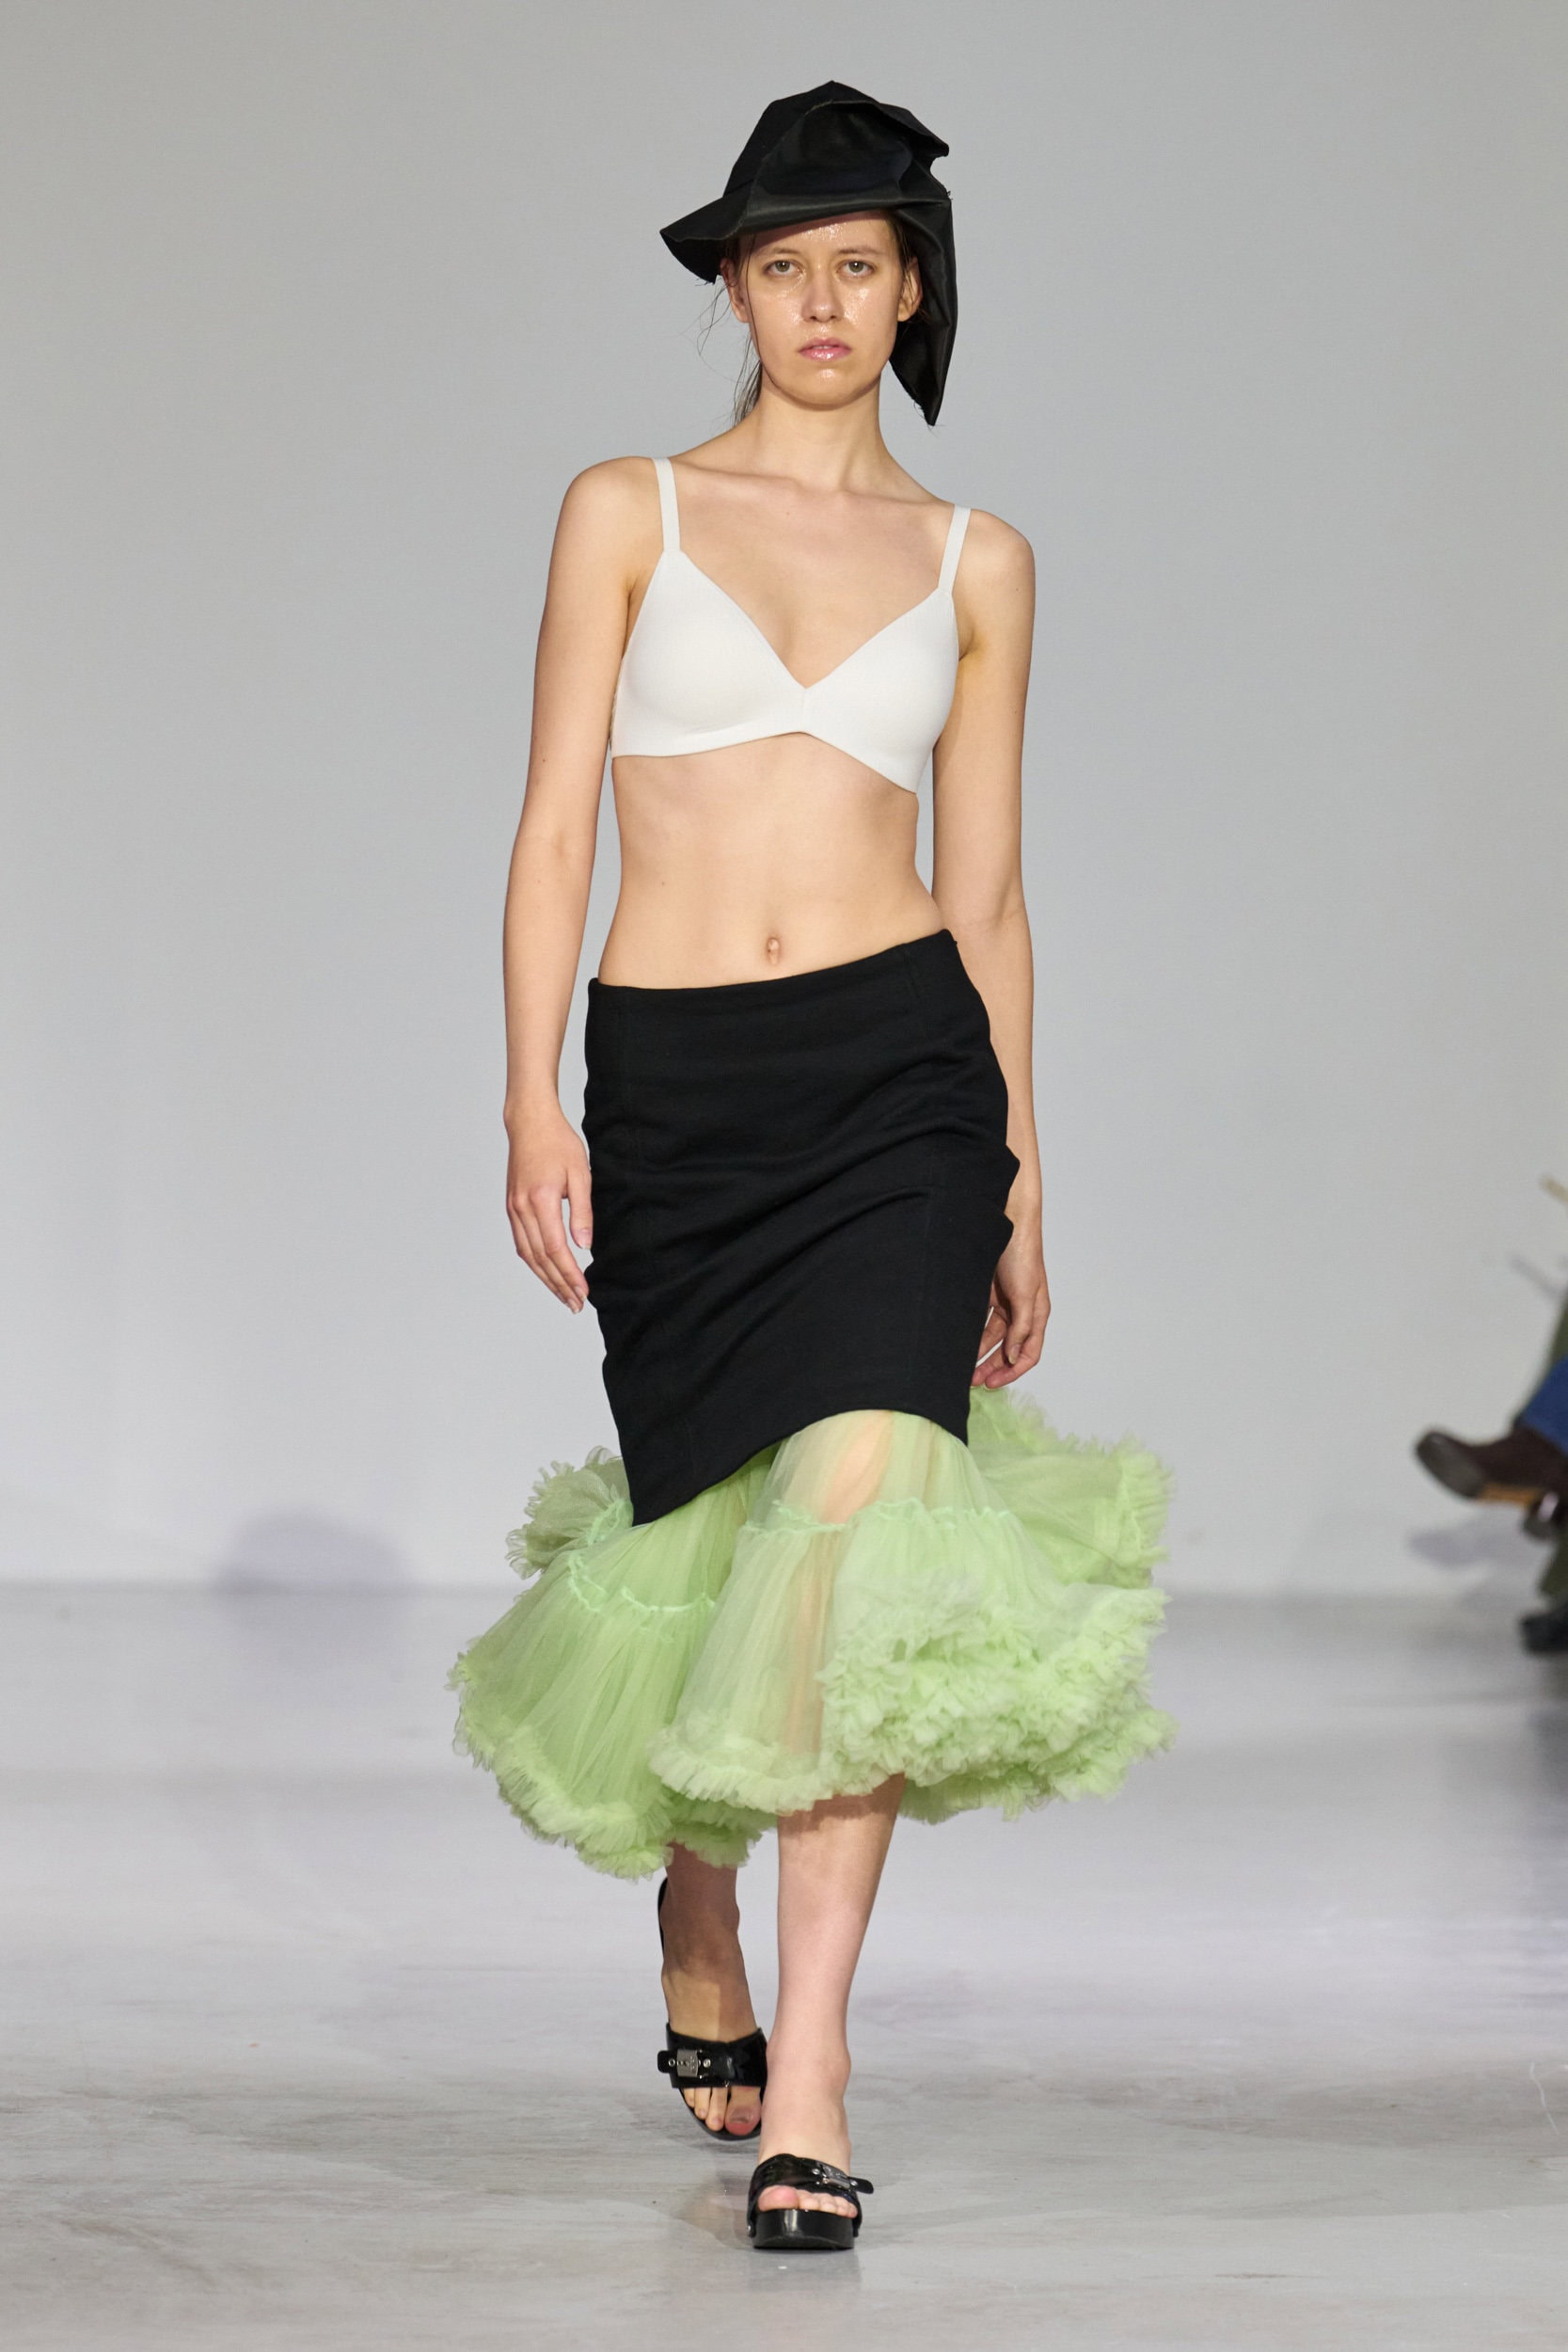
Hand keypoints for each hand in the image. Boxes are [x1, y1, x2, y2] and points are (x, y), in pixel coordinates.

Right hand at [506, 1103, 592, 1311]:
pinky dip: (534, 1263)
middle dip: (558, 1284)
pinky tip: (546, 1273)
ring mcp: (513, 1209)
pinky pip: (521, 1243)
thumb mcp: (580, 1173)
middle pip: (539, 1258)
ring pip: (527, 1255)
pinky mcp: (512, 1208)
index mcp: (540, 1200)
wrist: (529, 1123)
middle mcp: (521, 1209)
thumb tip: (584, 1246)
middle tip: (576, 1304)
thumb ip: (582, 1211)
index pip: (555, 1248)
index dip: (569, 1274)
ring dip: (545, 1279)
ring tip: (563, 1296)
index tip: (584, 1291)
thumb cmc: (558, 1143)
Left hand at [972, 1225, 1049, 1387]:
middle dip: (992, 1367)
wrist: (1006, 1221)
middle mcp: (1022, 1311)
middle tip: (973, 1381)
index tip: (992, 1383)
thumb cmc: (1022, 1253)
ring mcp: (1005, 1303)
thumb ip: (1020, 1327)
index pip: (1028, 1353)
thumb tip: (1012, 1356)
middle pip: (1008, 1349)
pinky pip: (980, 1321)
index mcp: (1036, 1314)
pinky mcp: (988, 1293)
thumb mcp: (1025, 1294)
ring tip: (962, 1368)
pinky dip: (971, 1335)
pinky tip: (959, 1344)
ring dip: (980, 1353)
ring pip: (992, 1337)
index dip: (1012, 1371)